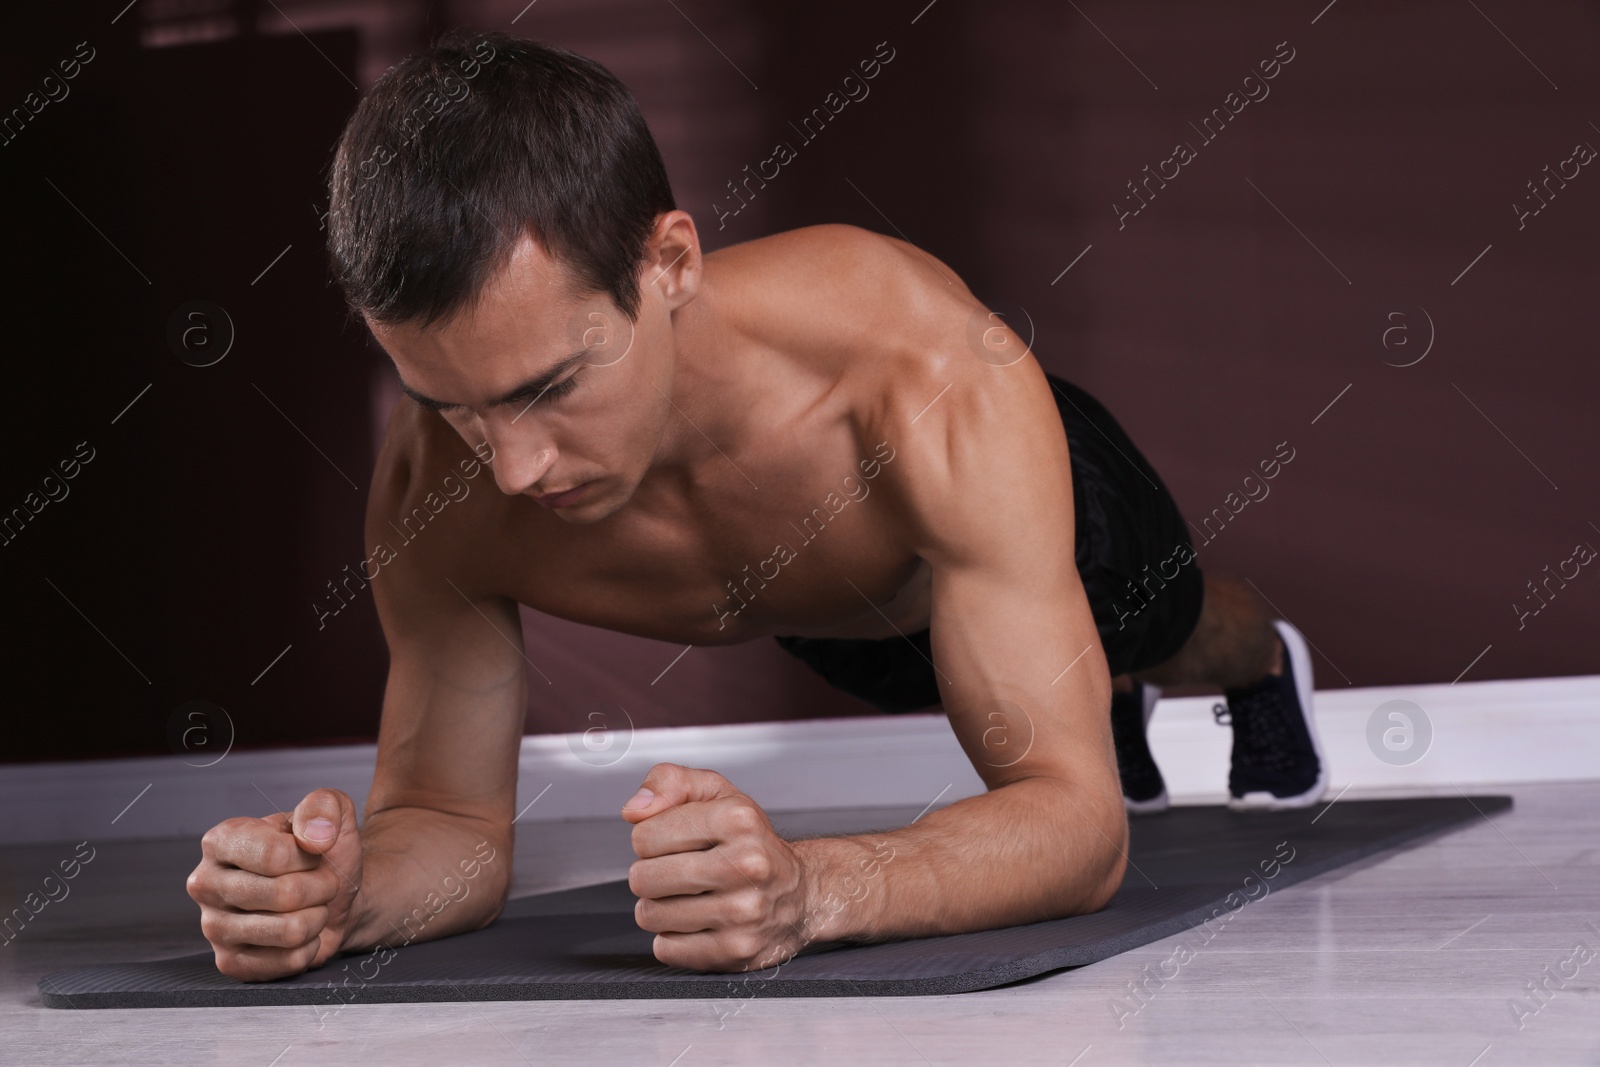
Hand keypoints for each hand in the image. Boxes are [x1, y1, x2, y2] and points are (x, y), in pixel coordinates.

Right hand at [186, 788, 363, 980]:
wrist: (334, 894)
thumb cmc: (323, 851)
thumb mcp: (330, 811)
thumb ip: (324, 807)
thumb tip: (315, 837)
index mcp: (220, 840)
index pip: (274, 855)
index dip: (310, 856)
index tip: (315, 851)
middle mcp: (205, 883)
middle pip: (284, 895)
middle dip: (321, 887)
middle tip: (321, 881)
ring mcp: (212, 927)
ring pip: (289, 930)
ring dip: (317, 916)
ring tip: (312, 904)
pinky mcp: (230, 963)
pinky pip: (289, 961)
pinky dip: (310, 946)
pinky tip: (301, 932)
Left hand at [622, 763, 810, 972]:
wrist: (802, 894)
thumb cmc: (749, 841)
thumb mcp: (717, 793)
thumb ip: (669, 782)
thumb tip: (634, 810)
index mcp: (738, 819)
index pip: (644, 836)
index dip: (650, 840)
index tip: (676, 843)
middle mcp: (746, 864)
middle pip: (643, 879)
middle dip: (650, 875)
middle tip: (678, 872)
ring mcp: (744, 912)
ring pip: (650, 916)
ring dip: (659, 908)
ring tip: (688, 898)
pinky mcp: (737, 950)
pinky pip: (667, 949)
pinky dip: (674, 938)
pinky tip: (699, 922)